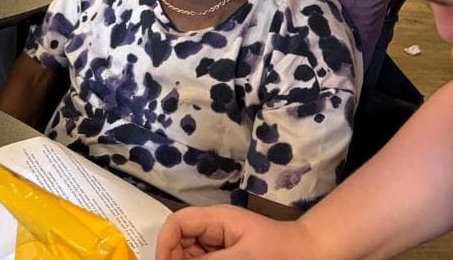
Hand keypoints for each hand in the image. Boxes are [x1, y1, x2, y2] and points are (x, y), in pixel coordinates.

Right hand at [156, 205, 297, 259]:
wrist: (309, 253)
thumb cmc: (278, 252)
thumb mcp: (242, 258)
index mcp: (216, 219)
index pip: (177, 222)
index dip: (165, 243)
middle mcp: (214, 228)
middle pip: (180, 239)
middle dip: (175, 258)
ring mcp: (221, 243)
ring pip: (191, 254)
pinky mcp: (229, 255)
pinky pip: (206, 259)